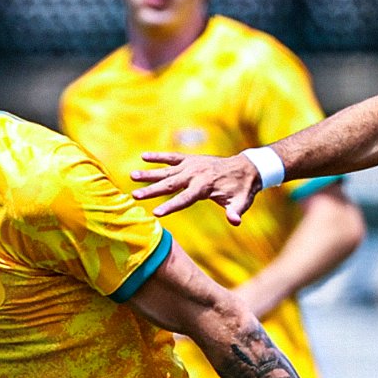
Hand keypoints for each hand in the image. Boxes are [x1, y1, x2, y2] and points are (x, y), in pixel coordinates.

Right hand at [130, 152, 262, 224]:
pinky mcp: (189, 160)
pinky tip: (143, 156)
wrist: (246, 168)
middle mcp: (195, 174)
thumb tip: (235, 221)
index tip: (156, 213)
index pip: (184, 198)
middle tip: (134, 196)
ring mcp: (191, 165)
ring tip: (132, 176)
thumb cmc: (241, 190)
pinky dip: (158, 156)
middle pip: (169, 184)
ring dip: (148, 174)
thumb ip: (235, 211)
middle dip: (151, 190)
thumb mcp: (241, 202)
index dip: (170, 206)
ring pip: (166, 171)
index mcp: (205, 186)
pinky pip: (171, 157)